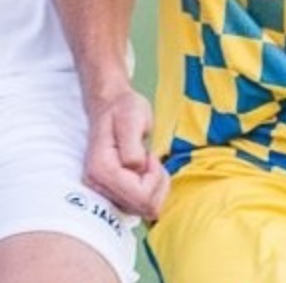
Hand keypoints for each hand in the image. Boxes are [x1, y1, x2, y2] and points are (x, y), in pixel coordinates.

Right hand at [84, 88, 169, 220]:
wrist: (112, 105)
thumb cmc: (124, 109)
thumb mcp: (133, 119)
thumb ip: (133, 148)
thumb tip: (136, 169)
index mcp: (101, 170)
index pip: (140, 196)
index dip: (155, 178)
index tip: (150, 155)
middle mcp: (97, 186)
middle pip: (143, 207)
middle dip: (157, 184)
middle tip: (152, 159)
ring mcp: (103, 191)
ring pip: (143, 209)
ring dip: (156, 187)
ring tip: (149, 162)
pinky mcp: (112, 192)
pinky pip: (140, 205)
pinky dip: (152, 190)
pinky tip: (148, 170)